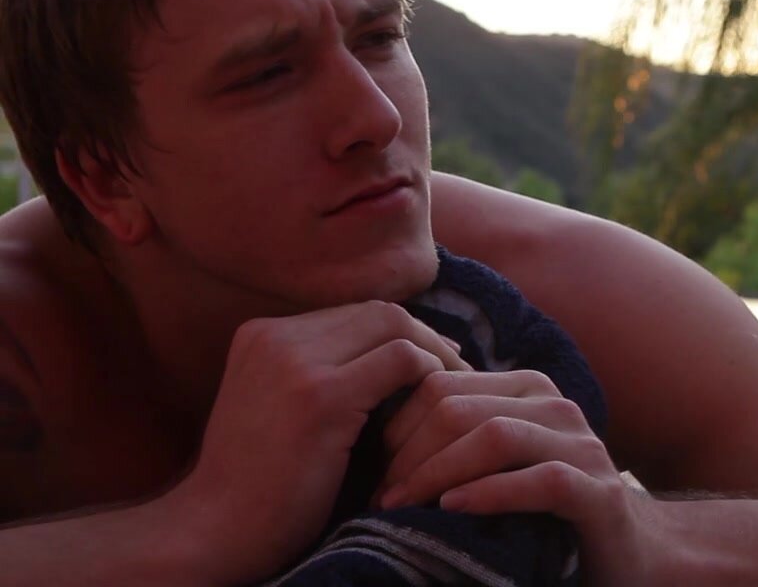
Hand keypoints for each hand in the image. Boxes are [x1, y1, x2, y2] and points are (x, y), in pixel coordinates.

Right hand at [163, 300, 471, 584]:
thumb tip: (395, 349)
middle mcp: (274, 336)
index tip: (435, 356)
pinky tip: (440, 403)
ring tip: (457, 384)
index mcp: (262, 334)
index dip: (401, 331)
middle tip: (458, 366)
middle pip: (377, 311)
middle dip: (426, 335)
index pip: (353, 312)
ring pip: (394, 326)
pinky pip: (401, 361)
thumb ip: (320, 370)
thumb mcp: (279, 405)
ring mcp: (295, 362)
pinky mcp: (322, 396)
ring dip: (435, 352)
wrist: (215, 530)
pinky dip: (430, 374)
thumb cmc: (258, 482)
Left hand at [374, 370, 656, 585]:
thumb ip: (455, 439)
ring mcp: (582, 446)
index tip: (372, 472)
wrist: (626, 552)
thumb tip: (370, 437)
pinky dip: (492, 493)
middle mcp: (554, 405)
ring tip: (405, 507)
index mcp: (524, 389)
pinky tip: (455, 510)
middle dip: (409, 454)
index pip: (442, 384)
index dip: (397, 425)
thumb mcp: (495, 463)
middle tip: (381, 499)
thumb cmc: (542, 511)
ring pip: (496, 436)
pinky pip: (542, 481)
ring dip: (439, 473)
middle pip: (461, 407)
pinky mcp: (600, 492)